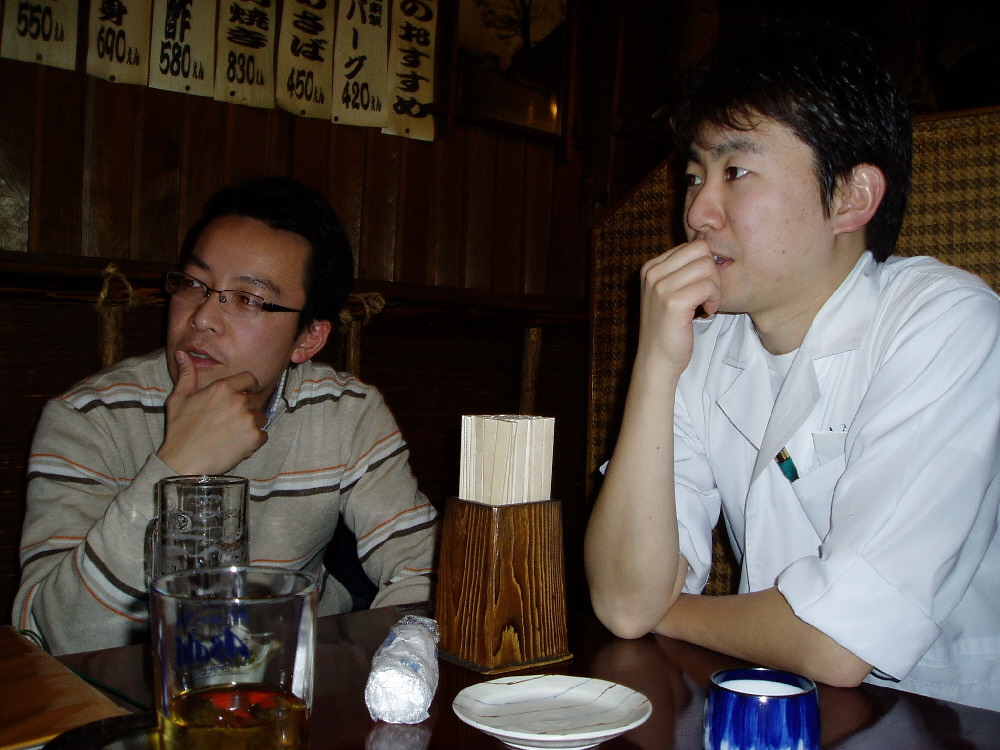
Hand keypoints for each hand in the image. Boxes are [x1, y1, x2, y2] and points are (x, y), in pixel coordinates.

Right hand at [157, 351, 268, 474]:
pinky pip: (263, 435)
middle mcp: (240, 400)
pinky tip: (237, 444)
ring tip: (233, 433)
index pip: (250, 379)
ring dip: (252, 424)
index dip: (247, 387)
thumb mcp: (179, 398)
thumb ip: (187, 375)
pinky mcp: (255, 437)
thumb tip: (182, 354)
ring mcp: (249, 419)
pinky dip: (254, 440)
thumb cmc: (180, 430)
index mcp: (223, 387)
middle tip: (232, 420)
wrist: (183, 462)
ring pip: (261, 417)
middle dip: (248, 408)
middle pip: (257, 399)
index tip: (242, 395)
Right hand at [636, 239, 720, 377]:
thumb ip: (681, 271)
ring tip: (707, 304)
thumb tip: (708, 250)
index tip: (701, 287)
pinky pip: (708, 286)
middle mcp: (652, 273)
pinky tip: (707, 312)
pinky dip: (714, 299)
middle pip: (701, 250)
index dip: (705, 265)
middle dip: (713, 272)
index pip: (692, 245)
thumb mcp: (667, 293)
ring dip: (715, 287)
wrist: (656, 360)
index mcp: (651, 267)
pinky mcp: (673, 302)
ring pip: (707, 267)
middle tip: (709, 294)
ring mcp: (661, 286)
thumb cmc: (668, 329)